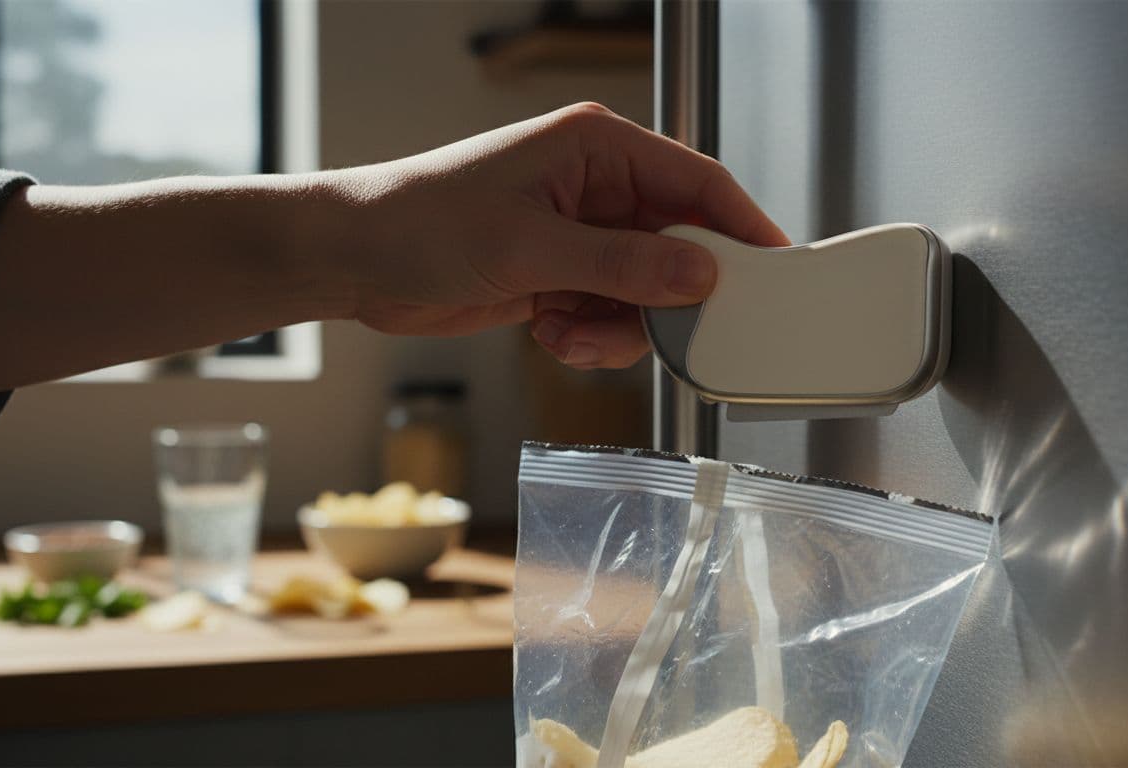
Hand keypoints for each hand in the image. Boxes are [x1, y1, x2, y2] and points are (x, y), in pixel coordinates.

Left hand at [321, 102, 788, 368]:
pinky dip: (590, 336)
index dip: (741, 229)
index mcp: (597, 149)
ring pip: (646, 293)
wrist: (353, 261)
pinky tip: (548, 331)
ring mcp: (580, 236)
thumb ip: (621, 264)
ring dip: (620, 327)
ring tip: (569, 332)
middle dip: (668, 297)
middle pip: (678, 246)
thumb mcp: (530, 246)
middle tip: (664, 331)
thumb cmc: (420, 221)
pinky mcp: (560, 276)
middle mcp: (597, 189)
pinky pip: (609, 314)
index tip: (774, 274)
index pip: (697, 184)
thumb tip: (700, 274)